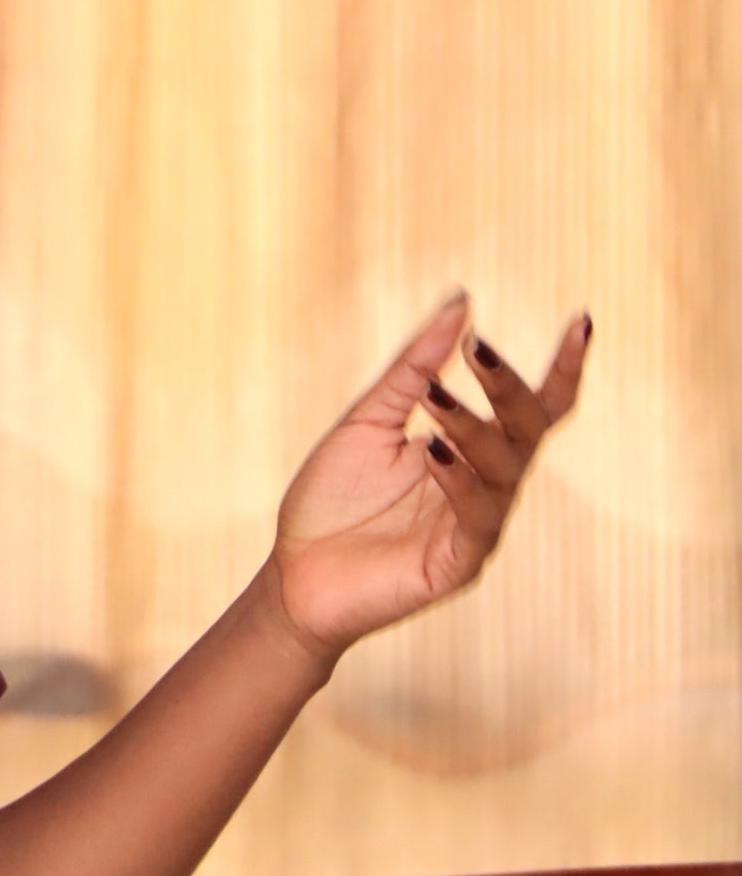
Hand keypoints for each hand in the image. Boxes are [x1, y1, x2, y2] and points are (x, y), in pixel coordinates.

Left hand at [260, 291, 591, 671]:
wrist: (293, 573)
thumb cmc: (331, 498)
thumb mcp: (367, 420)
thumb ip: (413, 367)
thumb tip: (461, 302)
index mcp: (472, 449)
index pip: (533, 407)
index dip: (564, 369)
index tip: (582, 322)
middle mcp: (485, 484)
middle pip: (527, 431)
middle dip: (509, 387)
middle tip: (478, 349)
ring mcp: (476, 525)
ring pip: (503, 469)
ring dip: (472, 427)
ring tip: (436, 398)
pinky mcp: (458, 562)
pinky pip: (476, 517)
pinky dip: (459, 480)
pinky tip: (433, 452)